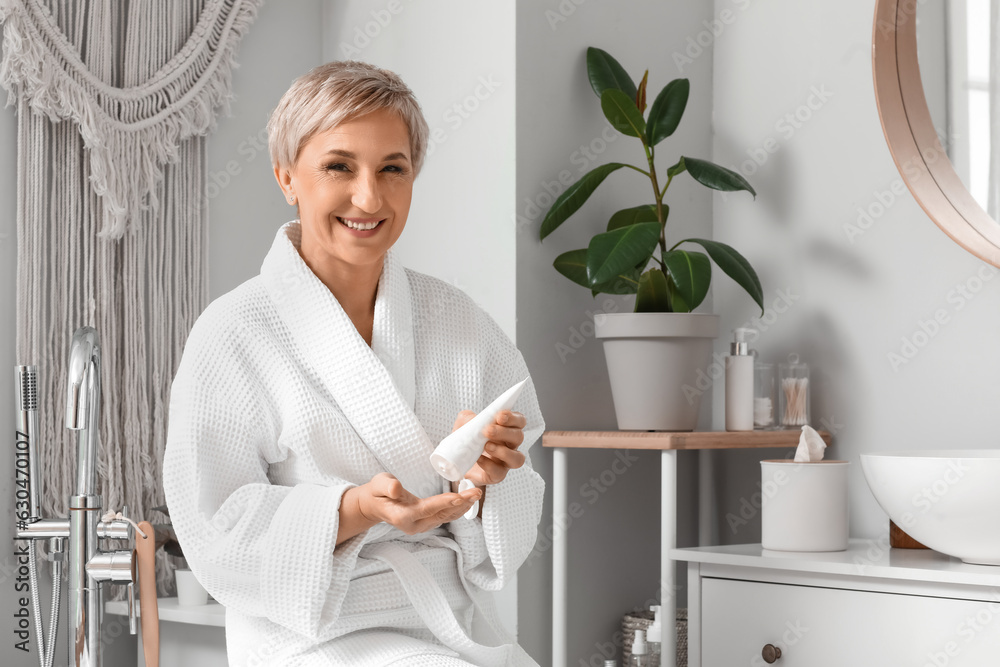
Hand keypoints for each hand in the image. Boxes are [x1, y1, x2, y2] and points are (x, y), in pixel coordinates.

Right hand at [359, 472, 481, 535]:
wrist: (375, 505)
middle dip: (461, 503)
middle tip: (477, 491)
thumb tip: (397, 489)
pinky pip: (445, 517)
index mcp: (403, 516)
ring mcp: (421, 526)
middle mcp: (414, 525)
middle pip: (442, 514)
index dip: (444, 502)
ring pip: (446, 517)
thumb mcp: (378, 484)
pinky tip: (467, 500)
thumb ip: (387, 486)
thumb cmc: (377, 492)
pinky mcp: (427, 523)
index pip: (427, 509)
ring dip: (463, 506)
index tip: (460, 495)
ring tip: (476, 494)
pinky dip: (458, 508)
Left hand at [451, 409, 526, 488]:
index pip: (519, 421)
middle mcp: (509, 445)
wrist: (458, 463)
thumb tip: (472, 418)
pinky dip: (489, 465)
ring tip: (487, 446)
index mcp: (506, 429)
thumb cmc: (467, 442)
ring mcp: (505, 462)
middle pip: (519, 437)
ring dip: (503, 451)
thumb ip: (468, 418)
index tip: (500, 416)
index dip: (513, 418)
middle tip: (488, 430)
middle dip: (504, 432)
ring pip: (518, 458)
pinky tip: (479, 459)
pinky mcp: (497, 475)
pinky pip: (499, 472)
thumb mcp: (464, 425)